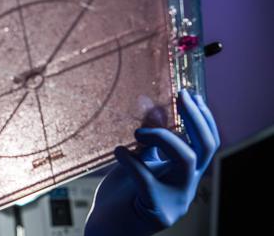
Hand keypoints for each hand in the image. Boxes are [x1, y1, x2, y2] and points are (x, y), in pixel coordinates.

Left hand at [84, 89, 219, 235]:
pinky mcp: (156, 211)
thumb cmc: (124, 194)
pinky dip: (131, 162)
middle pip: (206, 148)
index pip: (208, 143)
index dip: (203, 117)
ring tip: (136, 131)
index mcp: (186, 173)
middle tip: (180, 96)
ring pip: (185, 160)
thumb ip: (150, 140)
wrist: (108, 227)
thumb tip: (156, 108)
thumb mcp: (138, 160)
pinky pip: (148, 180)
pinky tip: (118, 151)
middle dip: (195, 118)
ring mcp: (176, 200)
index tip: (190, 94)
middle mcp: (187, 185)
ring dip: (163, 137)